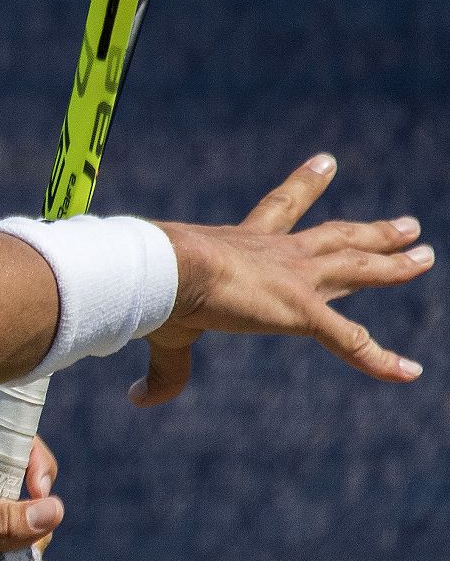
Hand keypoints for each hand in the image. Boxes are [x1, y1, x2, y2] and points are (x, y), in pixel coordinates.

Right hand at [134, 153, 431, 405]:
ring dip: (394, 264)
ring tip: (424, 254)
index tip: (328, 161)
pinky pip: (351, 340)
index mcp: (241, 245)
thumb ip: (168, 370)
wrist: (163, 269)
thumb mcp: (167, 329)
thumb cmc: (153, 287)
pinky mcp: (302, 311)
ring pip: (357, 269)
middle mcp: (277, 255)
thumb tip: (140, 399)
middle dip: (373, 232)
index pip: (280, 208)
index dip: (304, 185)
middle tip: (408, 224)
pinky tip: (409, 373)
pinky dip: (380, 359)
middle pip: (336, 238)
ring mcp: (295, 280)